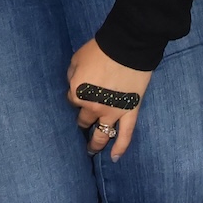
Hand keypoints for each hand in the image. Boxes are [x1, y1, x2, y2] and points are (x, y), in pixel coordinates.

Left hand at [66, 38, 150, 161]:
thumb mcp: (76, 59)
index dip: (75, 96)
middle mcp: (93, 107)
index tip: (79, 92)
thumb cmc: (100, 49)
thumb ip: (72, 76)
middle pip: (84, 119)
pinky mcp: (130, 111)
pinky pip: (125, 134)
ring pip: (102, 134)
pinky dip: (120, 147)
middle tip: (84, 120)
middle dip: (83, 119)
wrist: (127, 44)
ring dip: (95, 144)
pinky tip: (115, 158)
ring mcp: (112, 112)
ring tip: (91, 150)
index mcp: (78, 94)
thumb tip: (74, 84)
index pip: (72, 101)